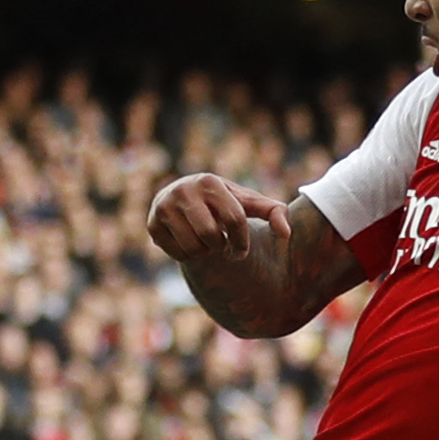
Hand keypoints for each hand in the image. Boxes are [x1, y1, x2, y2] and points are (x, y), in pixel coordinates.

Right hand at [147, 174, 287, 263]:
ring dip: (205, 254)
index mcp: (210, 182)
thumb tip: (286, 234)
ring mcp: (164, 206)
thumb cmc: (224, 204)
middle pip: (211, 236)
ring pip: (193, 248)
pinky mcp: (152, 224)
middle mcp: (184, 190)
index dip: (242, 242)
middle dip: (221, 248)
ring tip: (206, 245)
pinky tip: (189, 244)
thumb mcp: (249, 204)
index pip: (235, 220)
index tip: (241, 250)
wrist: (185, 201)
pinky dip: (187, 257)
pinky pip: (176, 253)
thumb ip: (274, 212)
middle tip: (221, 247)